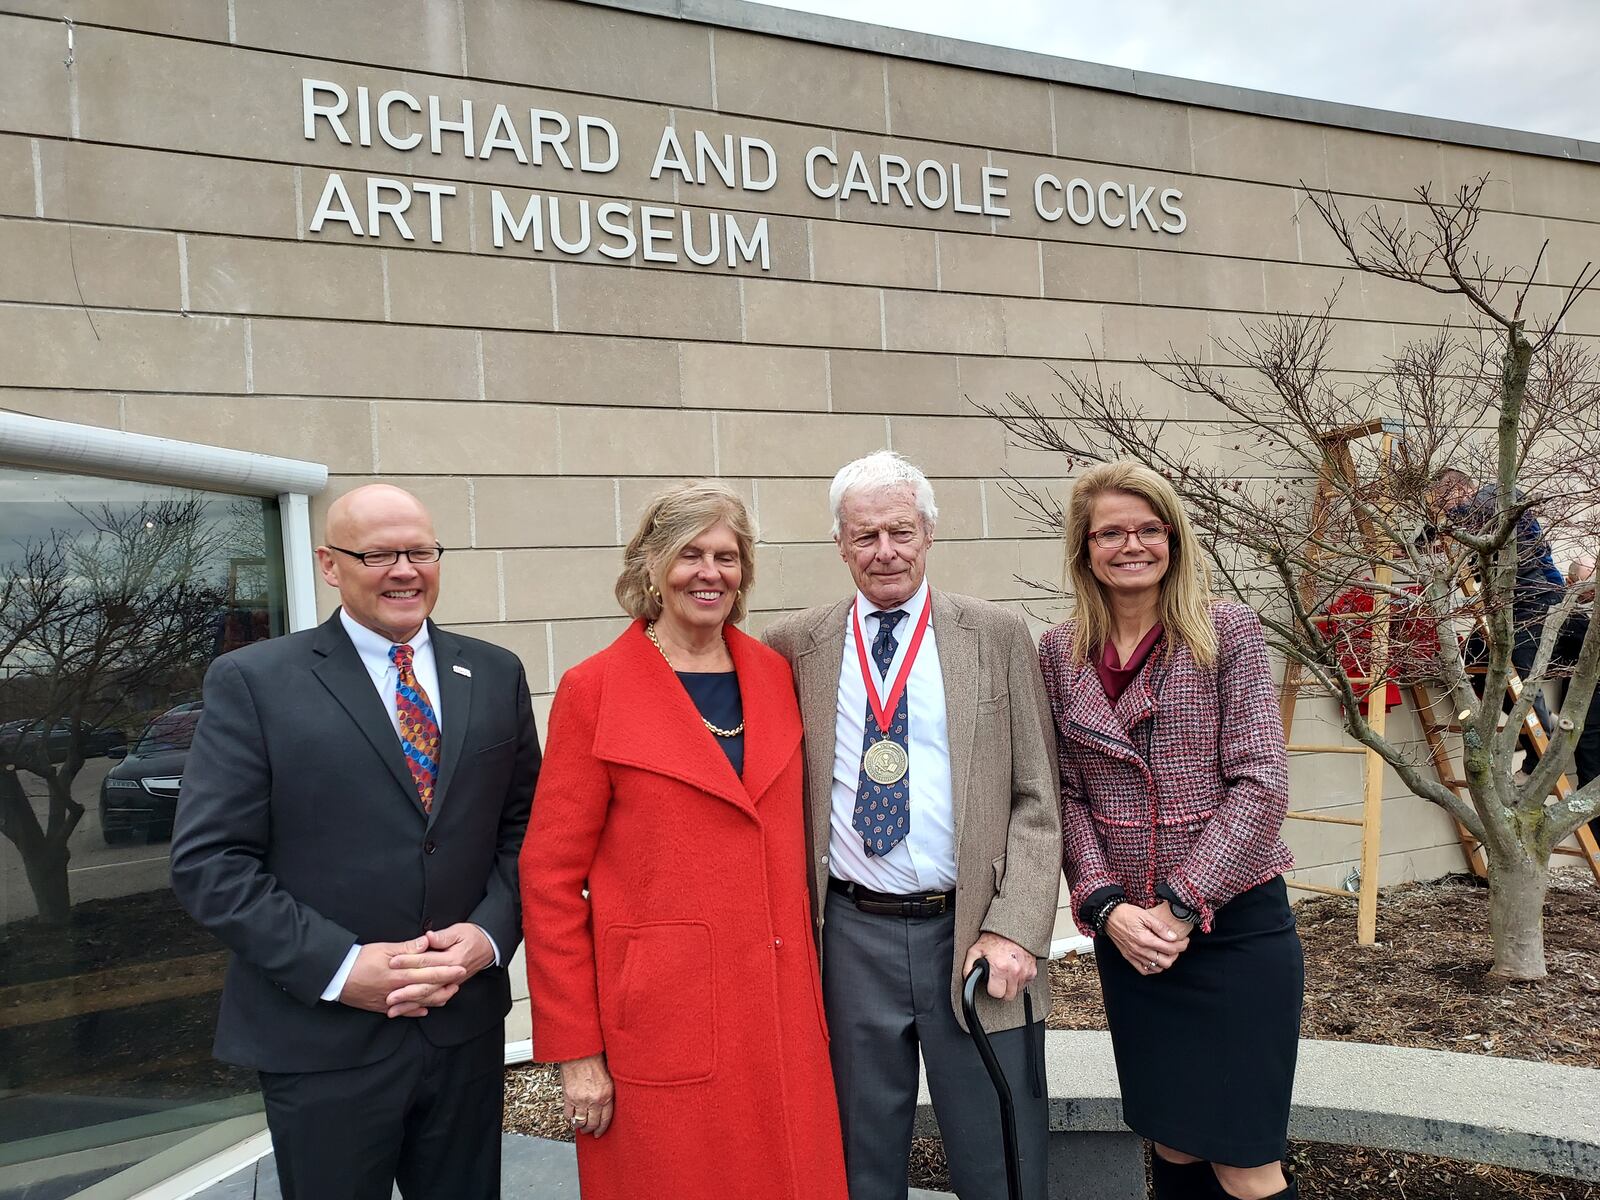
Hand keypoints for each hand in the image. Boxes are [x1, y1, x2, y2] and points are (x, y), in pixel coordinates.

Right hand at [338, 939, 466, 1017]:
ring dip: (434, 999)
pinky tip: (425, 1010)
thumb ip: (408, 947)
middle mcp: (398, 991)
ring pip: (417, 1003)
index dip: (446, 972)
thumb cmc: (360, 959)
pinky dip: (415, 1011)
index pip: (429, 974)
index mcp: (400, 974)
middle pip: (427, 990)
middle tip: (460, 982)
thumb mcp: (384, 948)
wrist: (336, 977)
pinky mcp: (382, 1007)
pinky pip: (403, 1012)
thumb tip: (426, 942)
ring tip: (448, 994)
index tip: (460, 969)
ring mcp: (390, 1001)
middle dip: (445, 986)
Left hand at [384, 924, 495, 1011]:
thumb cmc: (472, 937)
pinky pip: (433, 1001)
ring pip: (428, 998)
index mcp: (452, 959)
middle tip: (389, 996)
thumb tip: (428, 937)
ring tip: (393, 1010)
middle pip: (426, 986)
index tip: (392, 962)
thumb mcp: (458, 931)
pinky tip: (407, 1011)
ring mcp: (449, 984)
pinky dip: (419, 1008)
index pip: (426, 961)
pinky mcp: (447, 987)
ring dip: (410, 1005)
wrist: (488, 946)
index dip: (409, 961)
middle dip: (406, 992)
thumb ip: (442, 937)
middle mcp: (451, 975)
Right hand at [561, 1054, 614, 1137]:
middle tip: (589, 1131)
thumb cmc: (595, 1059)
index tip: (599, 1133)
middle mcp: (594, 1100)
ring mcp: (580, 1100)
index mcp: (607, 1094)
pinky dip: (570, 1119)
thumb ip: (608, 1092)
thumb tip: (607, 1105)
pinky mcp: (568, 1098)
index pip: (606, 1119)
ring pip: (580, 1122)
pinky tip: (572, 1117)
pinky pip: (568, 1115)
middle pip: (592, 1124)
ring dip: (580, 1126)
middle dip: (591, 1130)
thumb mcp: (609, 1076)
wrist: (580, 1051)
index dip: (602, 1129)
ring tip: (580, 1126)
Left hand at [962, 932, 1037, 1001]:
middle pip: (1008, 996)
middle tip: (998, 979)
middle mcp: (1014, 971)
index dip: (991, 988)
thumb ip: (969, 968)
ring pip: (1017, 991)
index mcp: (1000, 967)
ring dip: (1011, 984)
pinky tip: (1013, 969)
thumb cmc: (994, 938)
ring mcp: (1025, 972)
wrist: (1012, 928)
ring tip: (1005, 971)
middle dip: (1002, 989)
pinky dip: (1019, 979)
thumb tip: (968, 980)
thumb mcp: (975, 951)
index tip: (990, 983)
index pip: (996, 994)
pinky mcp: (1033, 971)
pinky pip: (1025, 983)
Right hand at [1104, 903, 1190, 975]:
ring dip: (1165, 961)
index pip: (1170, 948)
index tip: (1185, 940)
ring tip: (1167, 952)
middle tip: (1177, 945)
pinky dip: (1153, 968)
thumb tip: (1174, 937)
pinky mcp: (1129, 957)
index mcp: (1145, 939)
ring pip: (1157, 968)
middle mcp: (1140, 950)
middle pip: (1166, 961)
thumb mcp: (1145, 915)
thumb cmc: (1126, 913)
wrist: (1108, 916)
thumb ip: (1160, 927)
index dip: (1182, 945)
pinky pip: (1144, 970)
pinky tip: (1155, 959)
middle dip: (1176, 954)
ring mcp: (1134, 956)